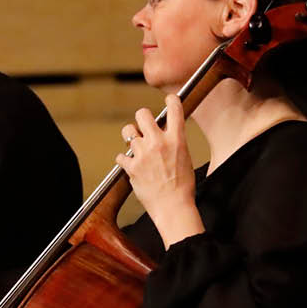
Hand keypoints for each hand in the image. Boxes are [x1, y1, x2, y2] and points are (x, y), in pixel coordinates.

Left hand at [115, 93, 204, 247]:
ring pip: (127, 131)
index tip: (169, 100)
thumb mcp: (185, 158)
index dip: (171, 100)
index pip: (174, 108)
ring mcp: (143, 154)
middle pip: (142, 114)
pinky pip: (121, 156)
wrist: (174, 207)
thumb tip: (167, 135)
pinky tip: (131, 166)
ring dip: (130, 136)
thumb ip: (175, 143)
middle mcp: (158, 143)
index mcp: (176, 139)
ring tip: (135, 146)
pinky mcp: (131, 167)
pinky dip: (125, 160)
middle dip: (141, 118)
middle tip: (143, 127)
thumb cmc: (183, 187)